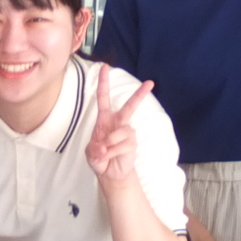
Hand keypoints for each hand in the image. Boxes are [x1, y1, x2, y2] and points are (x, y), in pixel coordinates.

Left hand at [84, 68, 153, 189]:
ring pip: (119, 133)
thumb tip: (104, 145)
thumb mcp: (90, 151)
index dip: (103, 83)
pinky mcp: (132, 144)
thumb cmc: (99, 157)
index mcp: (105, 119)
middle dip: (139, 95)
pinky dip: (111, 153)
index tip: (105, 67)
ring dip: (107, 145)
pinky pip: (121, 146)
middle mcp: (118, 123)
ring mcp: (127, 133)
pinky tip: (109, 157)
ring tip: (103, 153)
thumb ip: (94, 146)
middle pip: (129, 106)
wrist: (109, 173)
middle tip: (150, 83)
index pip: (103, 98)